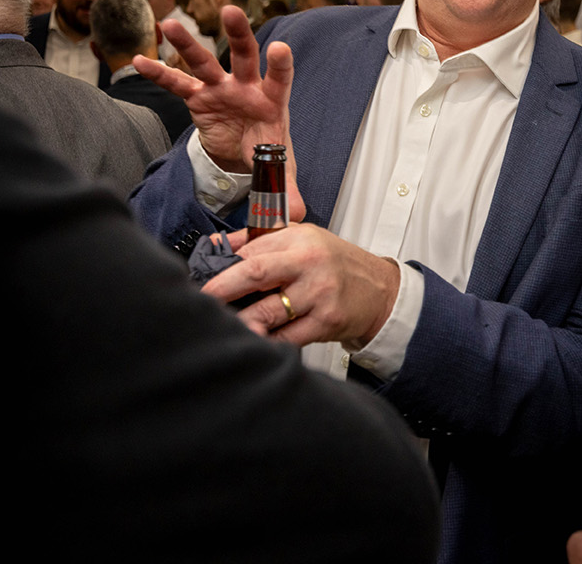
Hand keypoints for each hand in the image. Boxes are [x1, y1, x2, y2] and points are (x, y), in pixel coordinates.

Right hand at [136, 6, 302, 214]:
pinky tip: (140, 60)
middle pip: (244, 55)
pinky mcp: (199, 98)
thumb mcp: (277, 172)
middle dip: (238, 33)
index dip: (280, 64)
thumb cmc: (265, 152)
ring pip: (205, 61)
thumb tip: (295, 215)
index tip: (279, 48)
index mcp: (272, 101)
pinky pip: (177, 84)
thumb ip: (284, 190)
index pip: (279, 78)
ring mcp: (221, 88)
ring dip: (187, 43)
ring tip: (168, 23)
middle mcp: (247, 87)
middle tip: (230, 11)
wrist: (244, 155)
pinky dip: (159, 73)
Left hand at [200, 223, 399, 346]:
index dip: (221, 265)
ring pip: (267, 312)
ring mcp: (318, 294)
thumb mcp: (303, 241)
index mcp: (300, 239)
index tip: (201, 277)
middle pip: (254, 273)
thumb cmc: (338, 265)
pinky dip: (266, 341)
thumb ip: (261, 242)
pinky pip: (286, 337)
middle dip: (220, 289)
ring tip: (224, 326)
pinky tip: (255, 340)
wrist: (380, 291)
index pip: (251, 250)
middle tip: (201, 300)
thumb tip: (218, 245)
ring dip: (240, 322)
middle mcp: (309, 263)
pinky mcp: (326, 321)